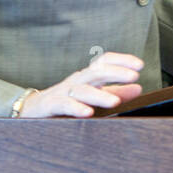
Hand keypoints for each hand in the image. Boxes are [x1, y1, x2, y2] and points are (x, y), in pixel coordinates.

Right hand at [18, 51, 144, 117]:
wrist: (32, 108)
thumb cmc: (67, 100)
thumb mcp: (94, 95)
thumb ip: (116, 92)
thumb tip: (139, 87)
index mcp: (88, 76)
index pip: (104, 61)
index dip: (122, 60)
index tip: (140, 65)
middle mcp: (77, 80)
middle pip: (96, 72)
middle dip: (115, 72)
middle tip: (133, 76)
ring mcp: (63, 92)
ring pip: (82, 90)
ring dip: (100, 95)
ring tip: (115, 102)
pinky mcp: (51, 105)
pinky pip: (64, 105)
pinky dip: (76, 108)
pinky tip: (88, 113)